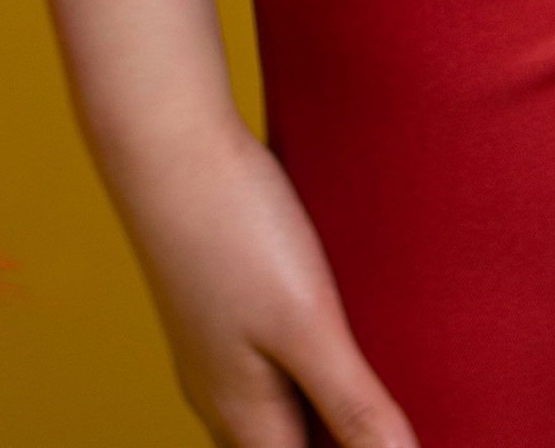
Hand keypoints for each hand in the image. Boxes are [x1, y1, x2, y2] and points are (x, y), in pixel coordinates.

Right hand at [117, 115, 419, 447]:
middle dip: (334, 438)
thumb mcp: (308, 321)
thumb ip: (354, 403)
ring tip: (373, 378)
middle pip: (284, 445)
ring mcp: (210, 343)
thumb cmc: (234, 227)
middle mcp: (218, 390)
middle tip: (388, 414)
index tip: (390, 432)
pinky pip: (262, 356)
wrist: (164, 137)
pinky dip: (300, 361)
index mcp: (242, 413)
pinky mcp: (213, 296)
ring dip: (318, 404)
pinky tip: (327, 321)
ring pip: (270, 403)